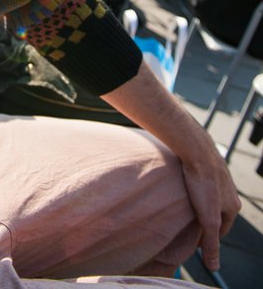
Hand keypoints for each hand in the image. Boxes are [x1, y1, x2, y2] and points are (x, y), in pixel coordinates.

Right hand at [103, 62, 240, 272]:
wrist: (190, 141)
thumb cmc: (180, 135)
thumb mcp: (175, 138)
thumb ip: (164, 131)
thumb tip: (148, 113)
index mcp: (218, 178)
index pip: (217, 203)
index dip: (207, 213)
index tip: (198, 221)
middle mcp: (225, 192)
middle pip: (219, 217)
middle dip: (209, 227)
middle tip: (200, 238)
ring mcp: (222, 204)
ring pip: (217, 228)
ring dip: (209, 239)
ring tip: (201, 247)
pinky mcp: (214, 216)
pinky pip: (214, 240)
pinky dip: (211, 252)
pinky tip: (208, 261)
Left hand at [178, 135, 240, 270]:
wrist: (195, 149)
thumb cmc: (203, 183)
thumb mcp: (207, 219)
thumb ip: (210, 243)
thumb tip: (213, 267)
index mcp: (233, 205)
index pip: (222, 230)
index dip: (207, 238)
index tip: (193, 242)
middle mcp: (229, 190)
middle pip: (216, 212)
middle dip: (204, 221)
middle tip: (187, 225)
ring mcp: (219, 176)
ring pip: (208, 196)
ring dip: (199, 204)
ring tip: (184, 208)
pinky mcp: (207, 164)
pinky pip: (201, 181)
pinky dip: (194, 188)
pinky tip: (182, 187)